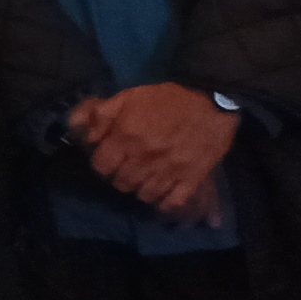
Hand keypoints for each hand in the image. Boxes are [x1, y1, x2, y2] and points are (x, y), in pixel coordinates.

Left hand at [71, 83, 238, 220]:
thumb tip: (87, 137)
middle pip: (122, 183)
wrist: (213, 104)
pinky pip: (173, 201)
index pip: (101, 166)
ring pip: (144, 195)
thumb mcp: (129, 96)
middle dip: (121, 177)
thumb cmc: (168, 99)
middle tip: (129, 169)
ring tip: (146, 179)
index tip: (110, 159)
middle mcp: (145, 157)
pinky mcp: (192, 178)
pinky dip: (165, 202)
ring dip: (142, 188)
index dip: (103, 164)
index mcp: (127, 136)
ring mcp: (169, 170)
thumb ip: (102, 115)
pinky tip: (163, 194)